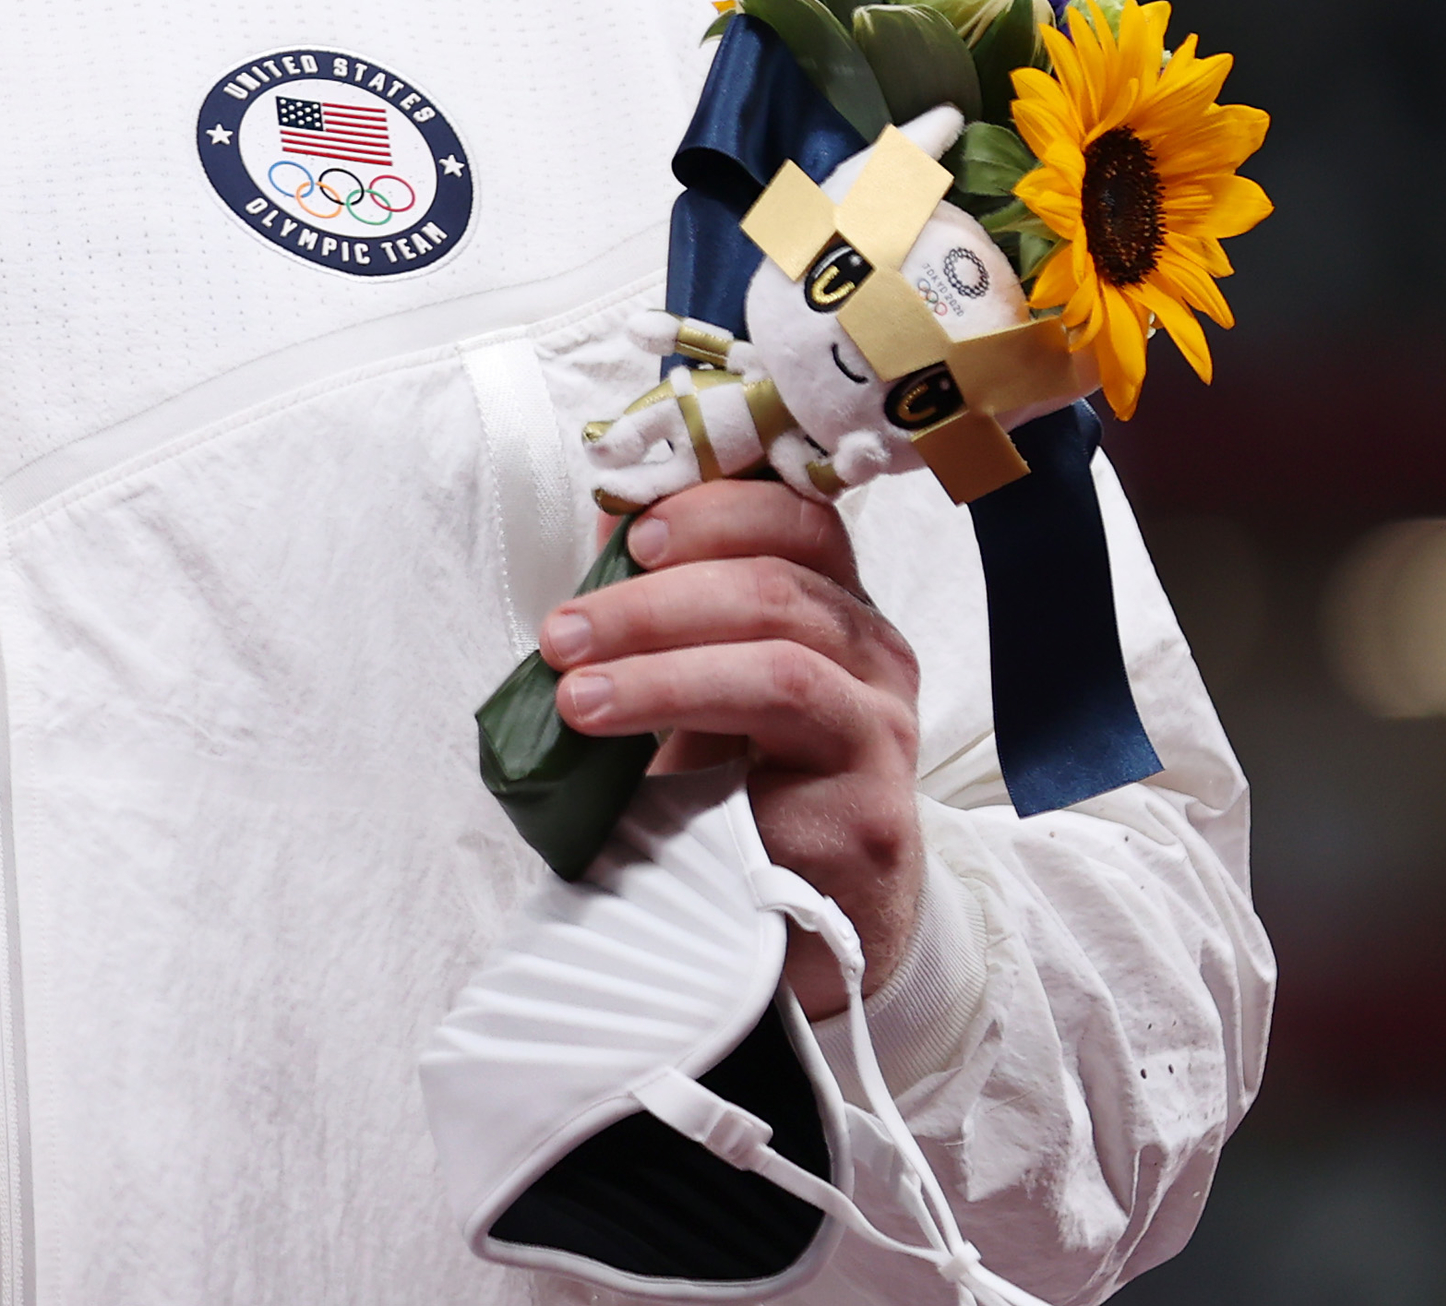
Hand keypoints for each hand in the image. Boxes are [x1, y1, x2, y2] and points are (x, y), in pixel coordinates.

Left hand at [537, 481, 924, 1016]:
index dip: (716, 507)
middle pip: (777, 574)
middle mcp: (872, 652)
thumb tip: (608, 517)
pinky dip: (682, 698)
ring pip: (778, 639)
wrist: (788, 937)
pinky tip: (611, 726)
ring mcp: (883, 720)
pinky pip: (782, 712)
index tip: (631, 530)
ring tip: (572, 689)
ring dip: (656, 649)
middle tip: (562, 632)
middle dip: (653, 595)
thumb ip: (664, 606)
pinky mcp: (875, 793)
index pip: (797, 516)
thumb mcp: (691, 689)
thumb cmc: (731, 799)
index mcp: (832, 608)